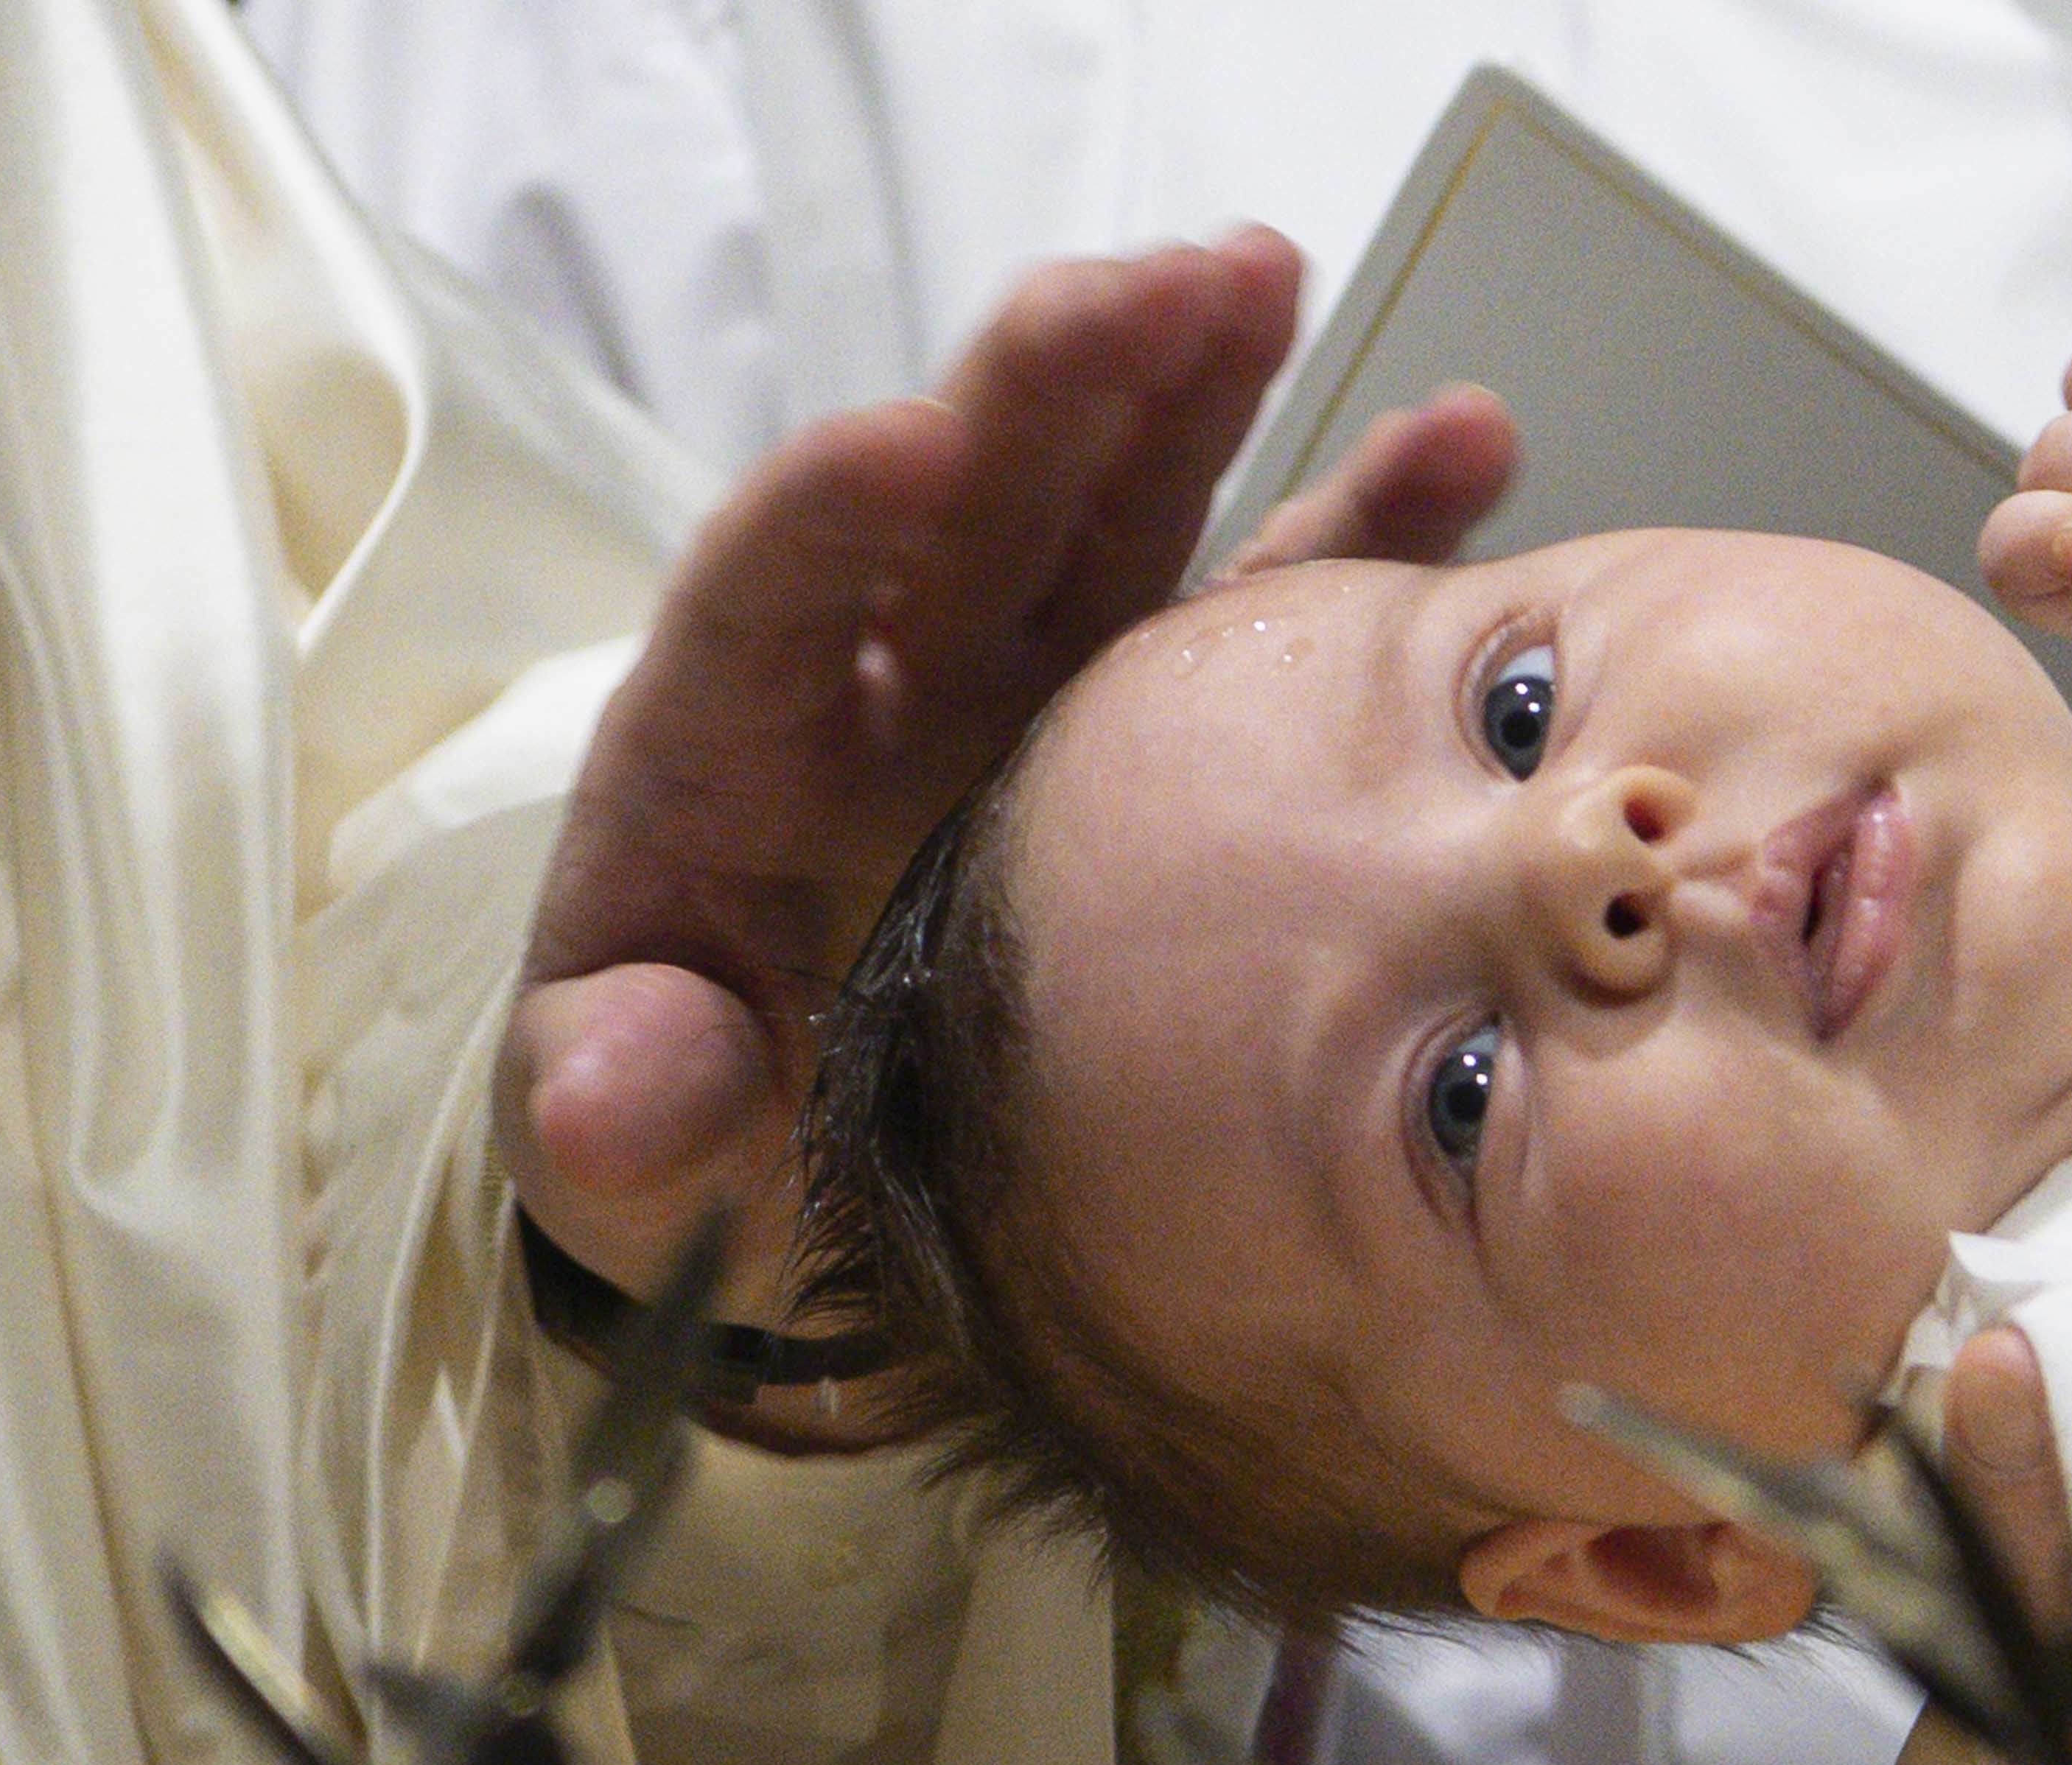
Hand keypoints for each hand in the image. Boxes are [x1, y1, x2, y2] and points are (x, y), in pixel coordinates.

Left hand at [505, 232, 1517, 1338]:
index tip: (906, 442)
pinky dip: (1363, 524)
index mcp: (729, 759)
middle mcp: (889, 688)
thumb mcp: (626, 1145)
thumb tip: (607, 1104)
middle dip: (1049, 388)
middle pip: (960, 506)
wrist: (807, 1178)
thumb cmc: (690, 1141)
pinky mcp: (1165, 733)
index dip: (824, 519)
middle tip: (1146, 289)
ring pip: (1113, 511)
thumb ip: (619, 1113)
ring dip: (1190, 387)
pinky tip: (1464, 444)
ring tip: (1266, 280)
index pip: (760, 604)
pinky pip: (1270, 613)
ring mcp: (1036, 694)